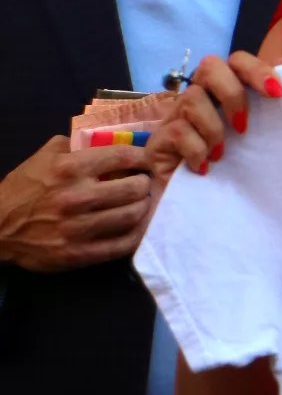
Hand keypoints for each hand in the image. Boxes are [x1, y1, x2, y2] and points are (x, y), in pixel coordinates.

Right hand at [0, 136, 154, 270]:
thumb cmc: (23, 189)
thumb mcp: (43, 157)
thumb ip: (74, 146)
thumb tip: (108, 140)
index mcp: (68, 169)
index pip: (123, 157)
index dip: (143, 158)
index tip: (147, 162)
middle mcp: (76, 197)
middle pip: (135, 188)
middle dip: (145, 184)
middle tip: (144, 185)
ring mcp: (78, 228)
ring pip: (133, 216)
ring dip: (144, 208)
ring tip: (141, 204)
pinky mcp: (78, 254)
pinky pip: (123, 245)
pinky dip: (136, 234)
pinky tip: (136, 227)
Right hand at [148, 51, 281, 179]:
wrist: (197, 204)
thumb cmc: (232, 162)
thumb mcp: (259, 129)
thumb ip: (271, 96)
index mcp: (224, 90)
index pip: (237, 60)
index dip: (258, 70)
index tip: (278, 93)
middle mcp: (199, 96)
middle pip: (210, 66)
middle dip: (232, 93)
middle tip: (244, 126)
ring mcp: (176, 116)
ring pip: (192, 98)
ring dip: (214, 128)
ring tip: (221, 153)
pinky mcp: (159, 140)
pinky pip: (177, 131)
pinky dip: (197, 150)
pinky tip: (205, 166)